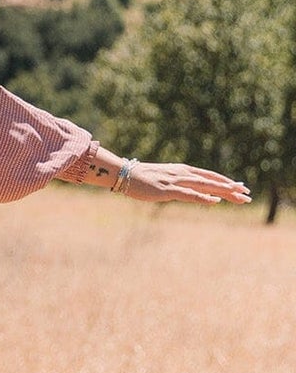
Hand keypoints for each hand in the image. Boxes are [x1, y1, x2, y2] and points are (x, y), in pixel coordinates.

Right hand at [124, 162, 250, 206]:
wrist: (124, 174)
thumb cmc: (142, 179)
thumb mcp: (163, 181)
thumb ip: (176, 185)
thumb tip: (185, 191)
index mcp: (184, 171)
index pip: (211, 177)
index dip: (227, 182)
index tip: (241, 188)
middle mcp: (184, 174)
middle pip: (213, 181)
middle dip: (232, 188)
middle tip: (249, 194)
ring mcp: (177, 181)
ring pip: (206, 186)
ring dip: (224, 191)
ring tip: (239, 196)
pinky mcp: (168, 190)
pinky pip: (190, 195)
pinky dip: (204, 198)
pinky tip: (215, 201)